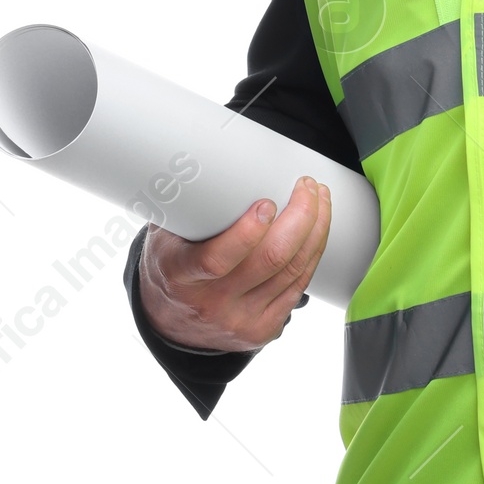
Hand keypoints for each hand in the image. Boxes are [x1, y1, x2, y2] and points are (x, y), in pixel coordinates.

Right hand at [137, 175, 332, 351]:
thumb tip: (201, 154)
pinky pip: (299, 285)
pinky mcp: (263, 329)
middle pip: (271, 259)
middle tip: (307, 186)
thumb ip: (183, 201)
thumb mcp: (164, 234)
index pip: (217, 259)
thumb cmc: (172, 262)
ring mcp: (240, 320)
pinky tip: (319, 228)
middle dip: (301, 217)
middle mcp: (211, 303)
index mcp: (181, 276)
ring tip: (319, 198)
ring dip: (316, 229)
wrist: (169, 321)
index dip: (249, 231)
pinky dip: (314, 252)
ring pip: (293, 270)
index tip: (268, 202)